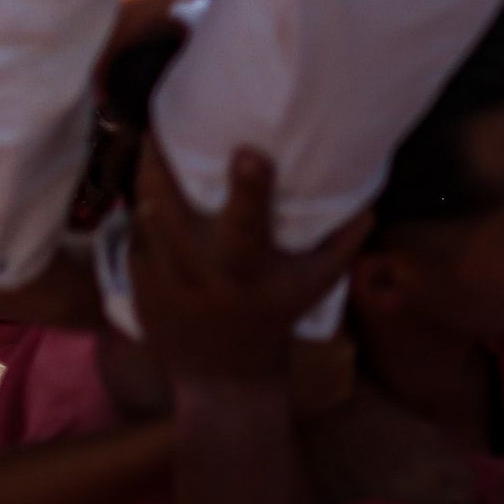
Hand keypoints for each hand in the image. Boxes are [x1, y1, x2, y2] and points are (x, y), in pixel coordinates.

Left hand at [129, 146, 365, 385]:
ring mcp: (161, 272)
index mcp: (245, 267)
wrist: (222, 380)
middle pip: (165, 199)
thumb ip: (339, 246)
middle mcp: (198, 267)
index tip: (249, 151)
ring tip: (152, 143)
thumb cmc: (274, 322)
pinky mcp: (135, 278)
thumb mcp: (312, 288)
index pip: (247, 222)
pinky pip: (134, 230)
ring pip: (142, 206)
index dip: (249, 187)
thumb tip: (369, 204)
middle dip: (157, 159)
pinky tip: (151, 197)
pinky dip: (143, 213)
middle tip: (160, 123)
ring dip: (147, 176)